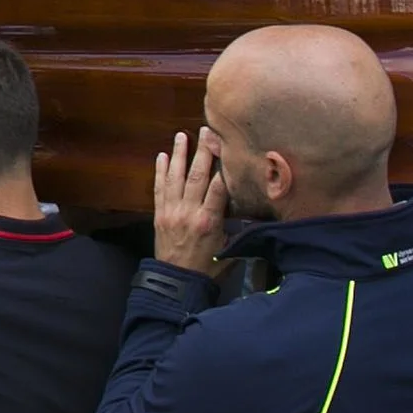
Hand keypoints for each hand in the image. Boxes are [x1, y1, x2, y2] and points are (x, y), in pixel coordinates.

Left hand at [152, 129, 227, 273]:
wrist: (176, 282)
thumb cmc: (208, 267)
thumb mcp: (229, 249)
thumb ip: (238, 228)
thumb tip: (253, 210)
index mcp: (209, 221)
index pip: (217, 187)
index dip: (222, 165)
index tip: (225, 145)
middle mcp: (188, 212)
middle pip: (196, 176)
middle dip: (202, 152)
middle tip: (206, 130)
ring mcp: (171, 211)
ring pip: (175, 177)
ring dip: (179, 155)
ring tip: (181, 136)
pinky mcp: (159, 214)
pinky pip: (159, 188)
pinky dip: (160, 172)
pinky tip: (162, 156)